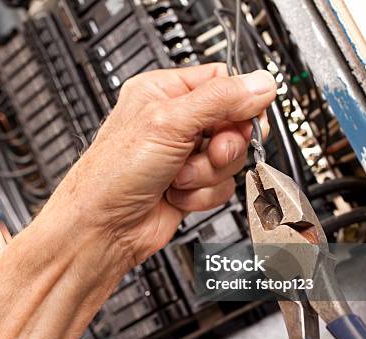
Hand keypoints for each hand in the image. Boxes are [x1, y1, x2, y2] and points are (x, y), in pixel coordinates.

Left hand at [44, 63, 275, 267]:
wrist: (104, 228)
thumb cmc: (113, 174)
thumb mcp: (168, 123)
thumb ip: (219, 100)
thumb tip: (261, 83)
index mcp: (165, 92)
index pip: (223, 82)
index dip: (238, 102)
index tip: (241, 119)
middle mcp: (177, 121)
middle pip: (234, 123)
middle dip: (223, 145)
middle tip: (208, 152)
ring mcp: (186, 155)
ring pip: (232, 158)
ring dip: (207, 173)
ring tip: (178, 176)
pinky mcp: (193, 184)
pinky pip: (223, 185)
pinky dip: (202, 194)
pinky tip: (176, 194)